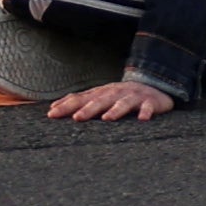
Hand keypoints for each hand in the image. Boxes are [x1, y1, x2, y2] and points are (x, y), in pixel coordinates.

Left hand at [50, 71, 186, 127]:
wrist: (153, 87)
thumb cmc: (120, 97)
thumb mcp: (99, 97)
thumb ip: (79, 102)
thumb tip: (51, 108)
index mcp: (101, 93)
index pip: (81, 98)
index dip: (67, 106)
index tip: (51, 114)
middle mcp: (115, 93)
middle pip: (100, 100)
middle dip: (88, 109)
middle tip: (77, 118)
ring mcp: (133, 96)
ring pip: (123, 103)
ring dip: (116, 109)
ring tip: (107, 118)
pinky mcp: (150, 102)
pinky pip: (148, 107)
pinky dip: (146, 112)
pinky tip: (142, 119)